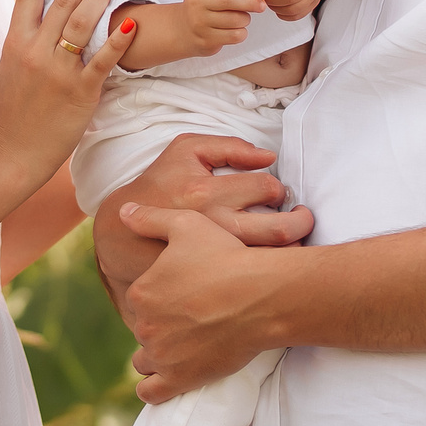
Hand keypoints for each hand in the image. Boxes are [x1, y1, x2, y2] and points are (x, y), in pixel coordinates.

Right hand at [0, 0, 138, 190]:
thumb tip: (38, 17)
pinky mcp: (80, 93)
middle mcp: (36, 51)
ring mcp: (58, 71)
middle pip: (63, 0)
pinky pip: (101, 63)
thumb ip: (26, 41)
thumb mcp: (10, 68)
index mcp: (16, 42)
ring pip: (82, 22)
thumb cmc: (9, 112)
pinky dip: (116, 44)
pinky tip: (130, 26)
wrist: (9, 153)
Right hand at [91, 133, 311, 303]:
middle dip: (301, 222)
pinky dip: (271, 270)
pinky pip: (254, 279)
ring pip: (273, 259)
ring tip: (291, 238)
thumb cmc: (159, 186)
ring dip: (292, 247)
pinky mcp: (211, 279)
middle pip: (280, 230)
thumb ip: (228, 147)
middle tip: (302, 218)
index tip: (274, 193)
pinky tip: (271, 260)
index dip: (278, 188)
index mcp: (206, 193)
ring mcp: (213, 257)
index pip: (267, 188)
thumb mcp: (185, 151)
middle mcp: (213, 227)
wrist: (123, 233)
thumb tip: (269, 157)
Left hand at [118, 201, 306, 402]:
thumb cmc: (228, 257)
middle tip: (190, 319)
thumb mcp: (187, 225)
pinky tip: (165, 380)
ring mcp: (161, 355)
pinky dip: (154, 388)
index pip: (141, 299)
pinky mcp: (180, 379)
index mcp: (142, 291)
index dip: (160, 296)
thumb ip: (151, 219)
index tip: (183, 295)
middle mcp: (145, 325)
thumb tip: (123, 212)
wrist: (262, 296)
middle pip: (145, 328)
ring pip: (144, 360)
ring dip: (157, 354)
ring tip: (179, 348)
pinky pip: (151, 392)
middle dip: (161, 325)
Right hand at [177, 0, 264, 57]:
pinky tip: (237, 29)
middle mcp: (196, 4)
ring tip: (243, 17)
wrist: (185, 30)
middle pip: (227, 1)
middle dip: (249, 2)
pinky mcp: (207, 40)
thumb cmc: (206, 6)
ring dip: (246, 18)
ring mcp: (200, 23)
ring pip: (235, 20)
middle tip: (261, 5)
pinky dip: (242, 32)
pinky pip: (234, 36)